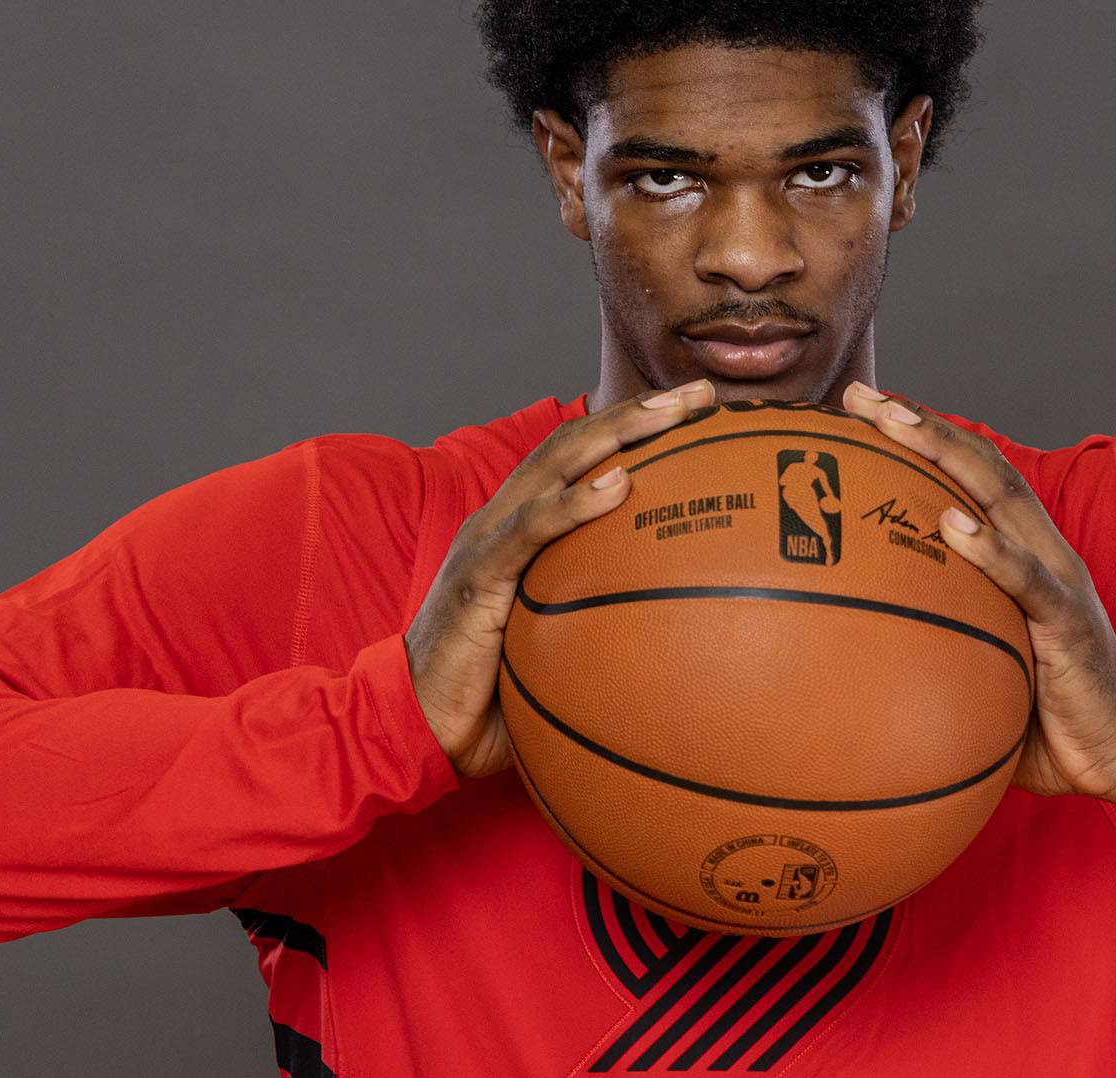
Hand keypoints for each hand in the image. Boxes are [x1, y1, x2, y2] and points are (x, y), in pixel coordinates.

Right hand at [403, 377, 716, 776]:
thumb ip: (601, 625)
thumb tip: (680, 641)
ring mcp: (488, 539)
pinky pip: (531, 530)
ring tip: (671, 415)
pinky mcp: (478, 575)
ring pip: (555, 465)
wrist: (415, 722)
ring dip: (616, 432)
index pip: (581, 458)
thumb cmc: (490, 693)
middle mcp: (504, 518)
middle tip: (701, 393)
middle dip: (640, 411)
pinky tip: (619, 486)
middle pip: (576, 443)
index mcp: (521, 527)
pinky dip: (575, 503)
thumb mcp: (556, 648)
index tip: (698, 413)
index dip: (635, 428)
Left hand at [839, 382, 1115, 814]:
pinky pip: (1025, 580)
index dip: (922, 435)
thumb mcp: (980, 662)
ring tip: (896, 425)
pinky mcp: (1068, 623)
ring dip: (946, 455)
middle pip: (978, 465)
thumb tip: (846, 649)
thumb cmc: (1042, 713)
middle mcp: (1041, 550)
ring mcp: (1057, 580)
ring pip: (1000, 497)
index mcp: (1021, 552)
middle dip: (919, 423)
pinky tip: (953, 525)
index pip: (969, 475)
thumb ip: (934, 638)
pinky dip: (989, 549)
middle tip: (860, 396)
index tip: (862, 407)